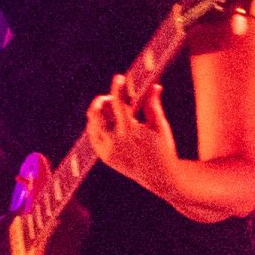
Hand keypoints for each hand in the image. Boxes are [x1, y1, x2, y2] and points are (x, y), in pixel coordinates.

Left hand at [88, 76, 177, 195]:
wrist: (160, 177)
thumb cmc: (163, 148)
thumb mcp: (160, 126)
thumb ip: (153, 105)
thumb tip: (154, 85)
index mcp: (131, 131)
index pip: (117, 103)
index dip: (117, 88)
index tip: (118, 78)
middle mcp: (116, 141)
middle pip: (96, 114)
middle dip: (101, 101)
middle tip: (108, 97)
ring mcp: (108, 151)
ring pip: (92, 125)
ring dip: (97, 113)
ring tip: (108, 109)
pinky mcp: (105, 158)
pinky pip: (93, 138)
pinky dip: (96, 127)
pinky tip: (104, 121)